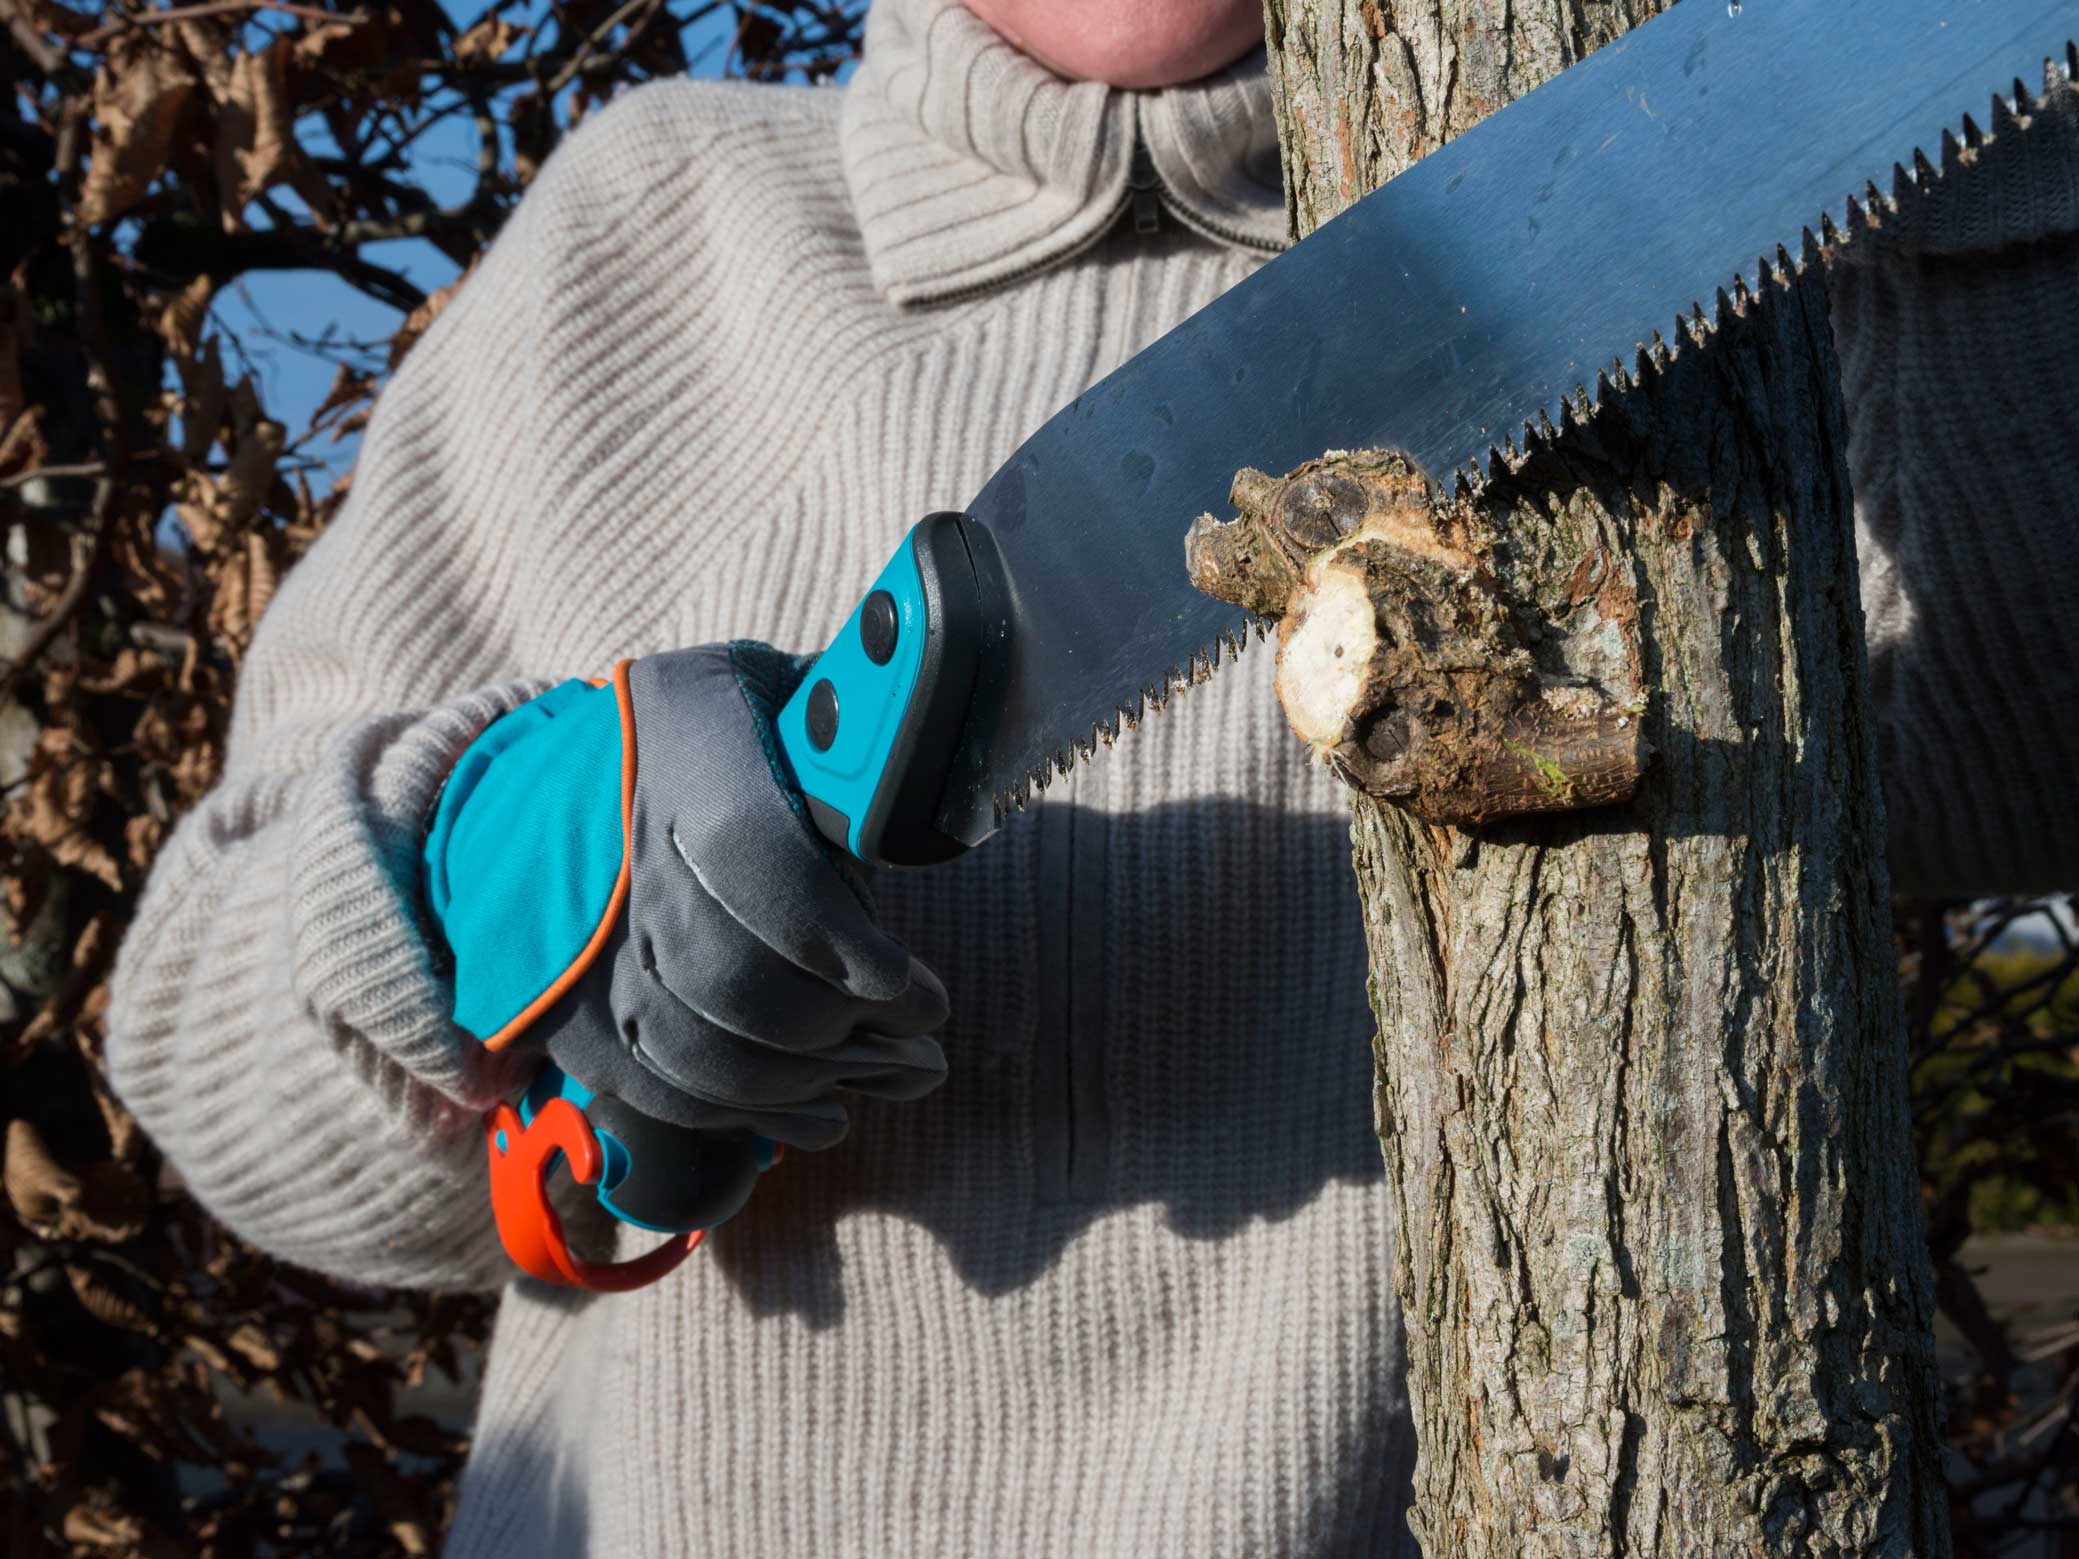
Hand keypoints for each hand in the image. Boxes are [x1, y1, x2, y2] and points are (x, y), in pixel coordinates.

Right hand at [427, 643, 951, 1152]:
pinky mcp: (563, 1007)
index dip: (835, 937)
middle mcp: (617, 841)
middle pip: (726, 972)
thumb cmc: (733, 730)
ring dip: (809, 1077)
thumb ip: (860, 752)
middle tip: (919, 1031)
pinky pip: (656, 1084)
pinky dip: (751, 1114)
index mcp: (685, 739)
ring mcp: (579, 936)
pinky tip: (827, 1114)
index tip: (909, 985)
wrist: (572, 766)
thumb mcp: (799, 699)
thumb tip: (925, 808)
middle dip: (841, 1022)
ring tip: (892, 1070)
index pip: (749, 853)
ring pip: (693, 1045)